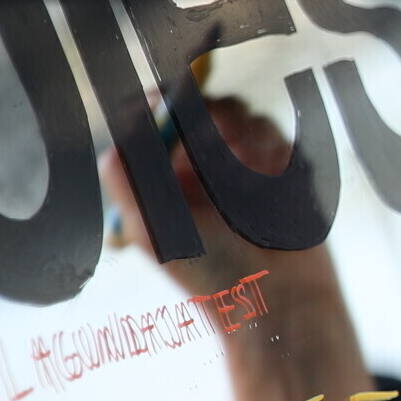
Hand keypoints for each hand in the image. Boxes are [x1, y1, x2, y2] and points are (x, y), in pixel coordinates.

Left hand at [103, 95, 342, 319]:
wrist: (280, 296)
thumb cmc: (210, 272)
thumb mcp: (153, 230)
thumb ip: (128, 180)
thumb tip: (121, 132)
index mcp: (162, 178)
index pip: (150, 122)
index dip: (156, 105)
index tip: (166, 103)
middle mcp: (198, 165)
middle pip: (195, 105)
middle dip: (204, 111)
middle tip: (212, 131)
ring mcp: (240, 162)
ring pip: (237, 114)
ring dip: (240, 132)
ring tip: (246, 166)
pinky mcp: (279, 163)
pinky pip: (272, 131)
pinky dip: (268, 145)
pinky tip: (268, 174)